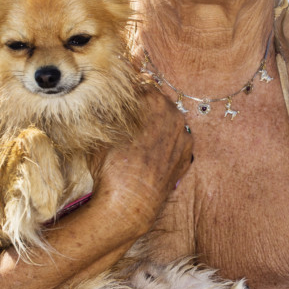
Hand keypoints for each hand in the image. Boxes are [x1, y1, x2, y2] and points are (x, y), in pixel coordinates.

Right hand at [90, 84, 192, 236]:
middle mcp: (174, 115)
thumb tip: (104, 98)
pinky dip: (163, 142)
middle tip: (125, 117)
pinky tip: (148, 152)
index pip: (140, 84)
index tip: (117, 97)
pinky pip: (174, 141)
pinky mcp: (186, 156)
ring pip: (167, 121)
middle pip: (157, 101)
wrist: (129, 204)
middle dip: (142, 107)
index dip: (127, 91)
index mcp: (154, 101)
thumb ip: (108, 109)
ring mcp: (184, 137)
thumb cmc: (110, 166)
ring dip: (154, 124)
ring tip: (135, 137)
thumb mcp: (102, 130)